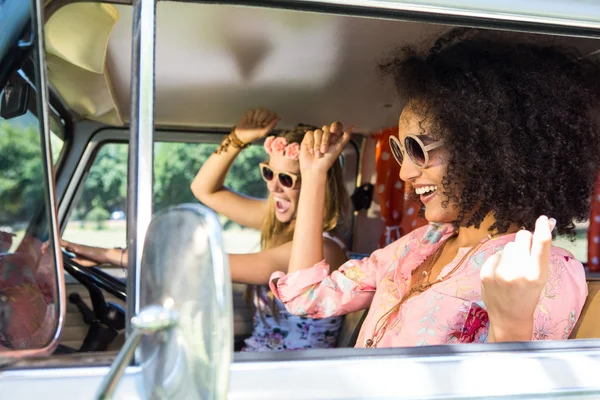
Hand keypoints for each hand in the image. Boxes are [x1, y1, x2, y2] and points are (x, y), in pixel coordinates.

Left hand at [42, 239, 104, 266]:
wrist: (104, 256)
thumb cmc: (95, 259)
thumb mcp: (82, 262)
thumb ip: (75, 261)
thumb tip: (68, 261)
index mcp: (74, 250)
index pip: (61, 247)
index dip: (53, 247)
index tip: (45, 249)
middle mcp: (74, 246)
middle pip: (59, 243)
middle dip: (50, 244)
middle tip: (42, 247)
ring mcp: (76, 246)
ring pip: (62, 242)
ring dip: (53, 243)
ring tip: (44, 245)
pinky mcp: (78, 248)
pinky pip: (67, 244)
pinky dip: (61, 243)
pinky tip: (56, 242)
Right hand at [234, 108, 279, 143]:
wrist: (242, 135)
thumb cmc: (253, 135)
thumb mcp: (263, 132)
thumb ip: (271, 125)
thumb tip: (279, 118)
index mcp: (268, 121)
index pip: (273, 114)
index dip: (269, 118)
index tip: (264, 124)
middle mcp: (263, 116)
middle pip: (266, 111)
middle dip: (261, 119)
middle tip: (258, 125)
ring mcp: (256, 114)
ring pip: (259, 110)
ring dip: (255, 118)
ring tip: (253, 124)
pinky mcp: (250, 112)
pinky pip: (252, 111)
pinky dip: (250, 117)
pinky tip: (249, 121)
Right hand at [299, 122, 351, 174]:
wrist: (314, 168)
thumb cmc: (327, 160)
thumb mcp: (338, 148)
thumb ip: (346, 137)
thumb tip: (353, 126)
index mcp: (335, 136)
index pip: (336, 125)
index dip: (335, 126)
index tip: (333, 131)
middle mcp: (326, 135)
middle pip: (326, 129)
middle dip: (325, 140)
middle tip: (324, 151)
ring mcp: (316, 136)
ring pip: (317, 132)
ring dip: (317, 144)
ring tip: (318, 154)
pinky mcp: (308, 138)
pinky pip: (310, 134)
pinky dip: (311, 143)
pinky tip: (311, 151)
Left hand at [480, 215, 555, 341]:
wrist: (508, 317)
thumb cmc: (528, 295)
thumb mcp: (540, 278)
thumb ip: (539, 254)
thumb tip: (543, 226)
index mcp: (536, 274)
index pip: (541, 243)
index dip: (542, 228)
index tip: (542, 219)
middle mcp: (518, 271)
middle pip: (522, 237)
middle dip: (525, 240)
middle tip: (525, 253)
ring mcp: (499, 271)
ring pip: (508, 245)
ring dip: (512, 252)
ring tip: (512, 269)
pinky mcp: (485, 271)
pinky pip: (496, 253)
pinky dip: (500, 260)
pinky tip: (501, 274)